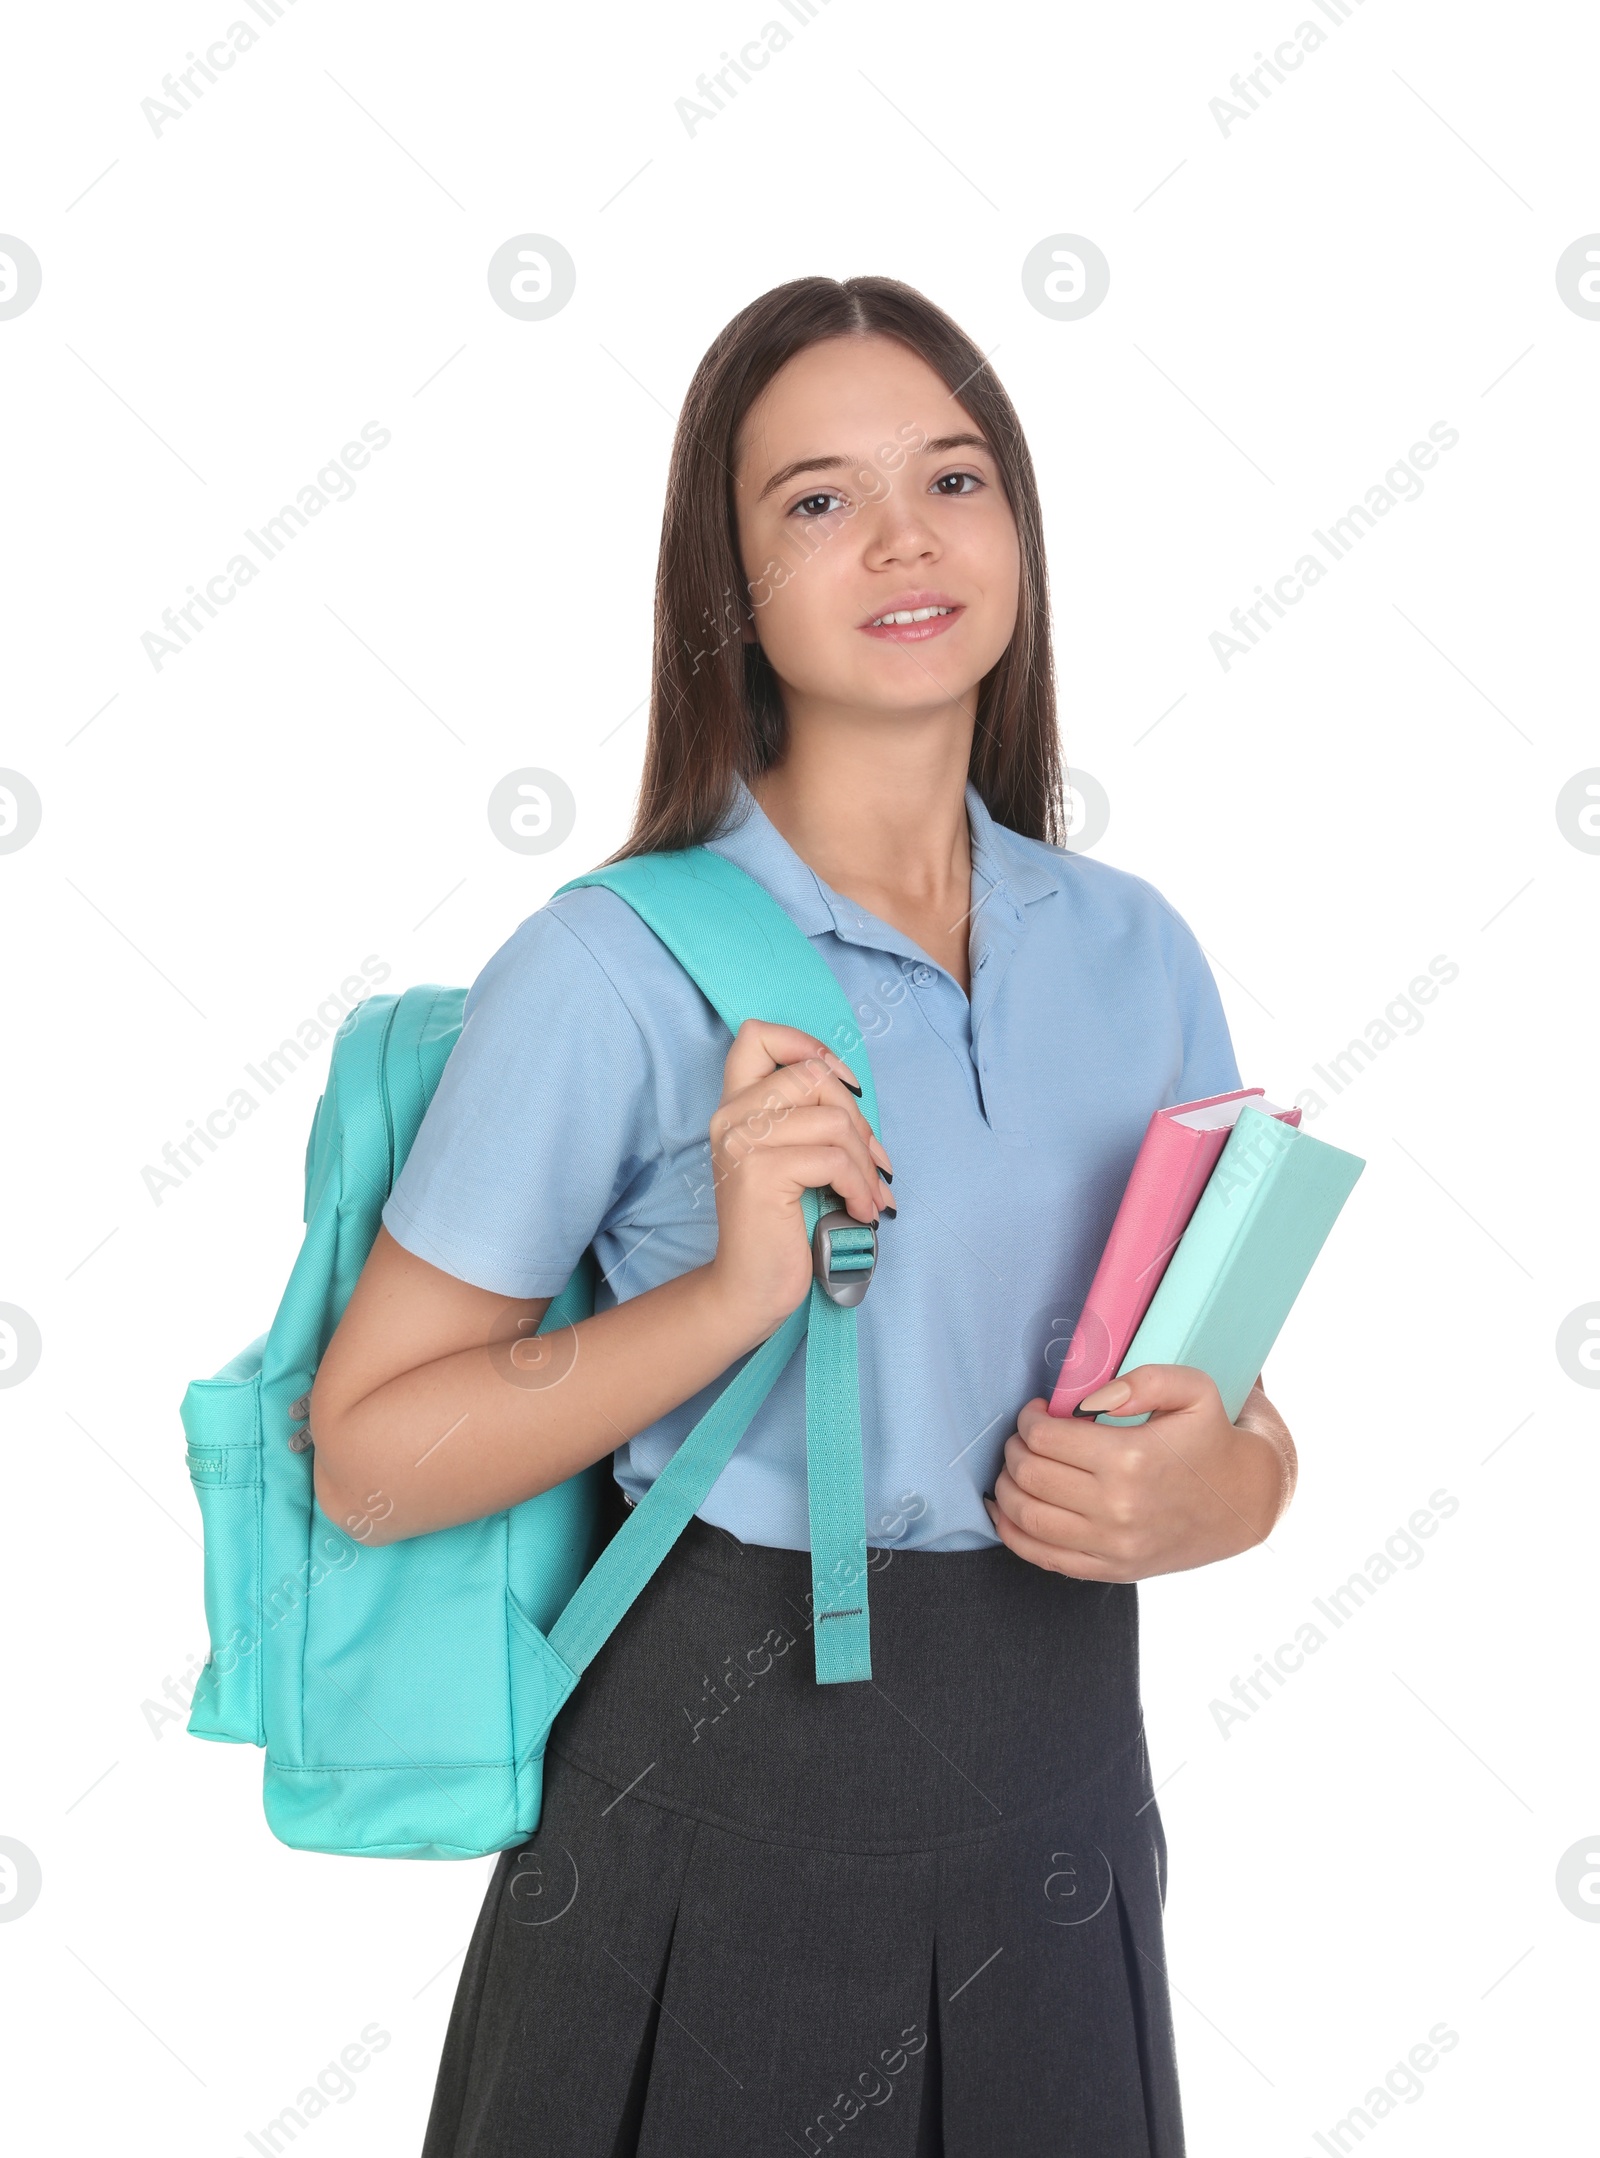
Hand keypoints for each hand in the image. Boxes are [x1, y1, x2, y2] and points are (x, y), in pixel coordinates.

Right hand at [703, 1020, 893, 1343]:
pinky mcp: (760, 1171)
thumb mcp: (792, 1156)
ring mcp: (742, 1141)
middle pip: (814, 1075)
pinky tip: (860, 1211)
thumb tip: (855, 1092)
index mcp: (735, 1105)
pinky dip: (860, 1186)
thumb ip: (807, 1116)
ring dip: (866, 1164)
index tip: (840, 1087)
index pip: (758, 1035)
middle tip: (873, 1165)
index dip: (807, 1046)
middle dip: (859, 1120)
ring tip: (870, 1196)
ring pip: (833, 1120)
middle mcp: (730, 1115)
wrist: (751, 1286)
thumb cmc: (782, 1224)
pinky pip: (834, 1159)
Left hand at [983, 1366, 1294, 1582]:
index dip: (1029, 1420)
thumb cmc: (1211, 1438)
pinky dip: (1011, 1532)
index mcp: (1131, 1459)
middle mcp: (1118, 1508)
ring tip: (1016, 1467)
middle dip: (1014, 1448)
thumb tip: (1091, 1398)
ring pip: (1026, 1517)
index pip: (1046, 1437)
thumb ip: (1145, 1380)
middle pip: (1029, 1475)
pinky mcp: (1111, 1569)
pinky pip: (1043, 1557)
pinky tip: (1005, 1509)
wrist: (1242, 1502)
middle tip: (1024, 1436)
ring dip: (1006, 1487)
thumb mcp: (1195, 1390)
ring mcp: (1113, 1546)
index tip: (1036, 1411)